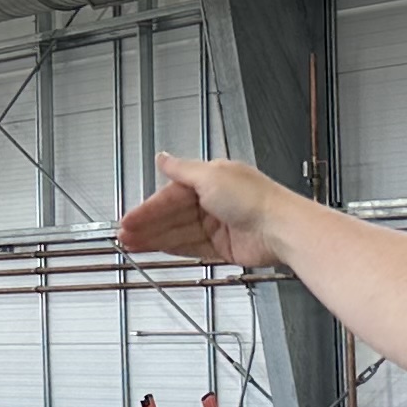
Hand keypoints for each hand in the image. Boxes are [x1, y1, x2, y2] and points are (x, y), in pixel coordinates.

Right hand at [120, 154, 286, 267]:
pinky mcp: (222, 247)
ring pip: (178, 233)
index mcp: (210, 179)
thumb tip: (163, 157)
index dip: (148, 207)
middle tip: (125, 234)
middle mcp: (213, 201)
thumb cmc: (256, 198)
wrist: (281, 228)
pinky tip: (155, 249)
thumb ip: (181, 169)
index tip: (129, 218)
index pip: (169, 195)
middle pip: (171, 215)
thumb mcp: (210, 175)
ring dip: (154, 238)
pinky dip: (171, 248)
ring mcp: (217, 225)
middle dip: (147, 225)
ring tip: (132, 244)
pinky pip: (190, 247)